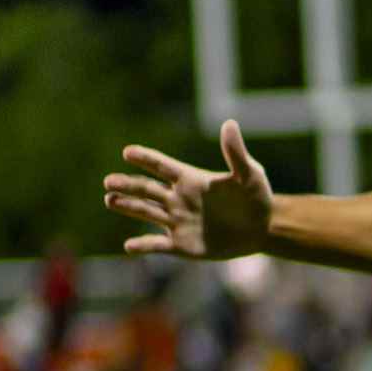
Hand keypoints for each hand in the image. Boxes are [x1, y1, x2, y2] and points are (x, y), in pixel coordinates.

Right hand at [105, 120, 275, 258]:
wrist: (263, 229)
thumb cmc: (256, 197)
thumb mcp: (249, 174)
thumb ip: (235, 153)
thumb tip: (230, 123)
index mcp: (190, 179)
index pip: (162, 166)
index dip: (146, 158)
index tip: (128, 152)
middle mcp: (178, 198)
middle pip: (146, 188)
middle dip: (127, 185)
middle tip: (109, 182)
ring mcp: (178, 221)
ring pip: (146, 212)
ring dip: (127, 207)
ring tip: (109, 200)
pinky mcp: (182, 245)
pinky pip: (158, 245)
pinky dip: (143, 246)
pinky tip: (129, 246)